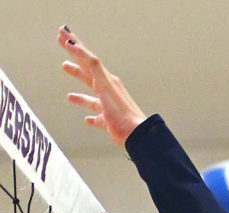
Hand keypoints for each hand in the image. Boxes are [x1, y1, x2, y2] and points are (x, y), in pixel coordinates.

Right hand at [58, 27, 145, 145]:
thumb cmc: (121, 111)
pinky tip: (86, 120)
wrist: (137, 134)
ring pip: (92, 100)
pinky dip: (91, 118)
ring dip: (80, 97)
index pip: (87, 58)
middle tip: (64, 58)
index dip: (74, 46)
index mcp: (107, 80)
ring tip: (69, 96)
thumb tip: (76, 46)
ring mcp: (109, 108)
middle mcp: (108, 91)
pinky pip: (98, 119)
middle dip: (76, 65)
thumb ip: (92, 65)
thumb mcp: (104, 84)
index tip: (62, 33)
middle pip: (89, 76)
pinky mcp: (110, 123)